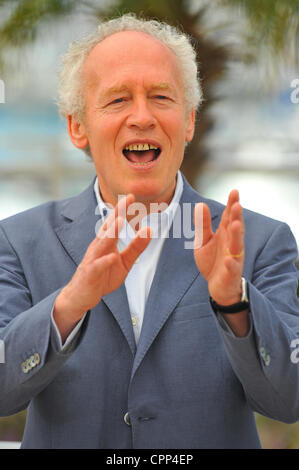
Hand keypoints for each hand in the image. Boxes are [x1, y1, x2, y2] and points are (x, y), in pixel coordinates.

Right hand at [54, 194, 151, 339]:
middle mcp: (98, 247)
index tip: (132, 196)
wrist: (80, 296)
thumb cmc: (103, 277)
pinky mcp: (90, 274)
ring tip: (119, 220)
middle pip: (108, 227)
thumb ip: (136, 247)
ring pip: (102, 244)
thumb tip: (149, 230)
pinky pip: (98, 266)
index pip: (114, 222)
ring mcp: (93, 259)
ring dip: (110, 232)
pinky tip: (112, 256)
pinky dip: (105, 261)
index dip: (122, 209)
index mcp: (106, 242)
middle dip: (117, 213)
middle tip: (126, 199)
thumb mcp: (124, 262)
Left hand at [193, 190, 244, 305]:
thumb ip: (202, 224)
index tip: (234, 191)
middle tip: (237, 204)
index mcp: (224, 233)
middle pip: (235, 227)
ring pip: (236, 245)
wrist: (217, 286)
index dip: (232, 204)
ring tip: (235, 224)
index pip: (229, 216)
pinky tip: (228, 259)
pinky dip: (231, 263)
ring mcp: (233, 257)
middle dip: (236, 216)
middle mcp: (231, 243)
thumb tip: (200, 204)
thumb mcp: (203, 241)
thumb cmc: (212, 261)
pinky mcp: (230, 272)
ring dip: (236, 234)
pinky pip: (232, 267)